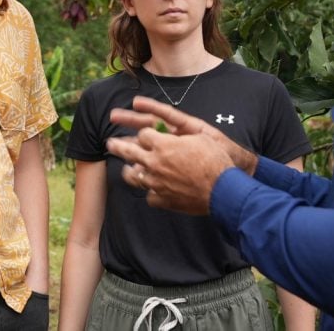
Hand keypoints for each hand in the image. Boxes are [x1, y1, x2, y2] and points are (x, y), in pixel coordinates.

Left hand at [105, 96, 252, 214]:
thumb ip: (178, 136)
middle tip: (110, 143)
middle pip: (130, 151)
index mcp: (163, 144)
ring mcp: (156, 182)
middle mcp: (155, 162)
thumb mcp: (198, 139)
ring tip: (127, 169)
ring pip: (133, 176)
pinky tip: (152, 190)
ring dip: (129, 171)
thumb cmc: (214, 160)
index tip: (143, 135)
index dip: (144, 134)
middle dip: (118, 146)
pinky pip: (149, 195)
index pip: (144, 134)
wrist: (222, 189)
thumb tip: (166, 138)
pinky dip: (151, 192)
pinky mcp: (162, 199)